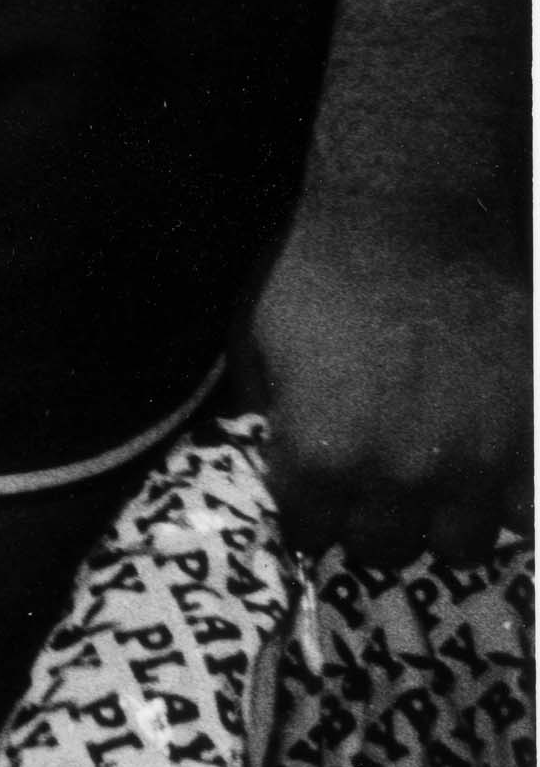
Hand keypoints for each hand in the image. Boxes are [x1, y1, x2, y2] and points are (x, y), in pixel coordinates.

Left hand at [244, 189, 530, 568]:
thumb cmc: (318, 268)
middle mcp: (399, 475)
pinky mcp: (532, 437)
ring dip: (440, 522)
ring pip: (461, 545)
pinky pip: (531, 514)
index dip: (308, 513)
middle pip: (384, 549)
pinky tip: (490, 479)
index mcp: (321, 456)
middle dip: (370, 524)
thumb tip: (268, 446)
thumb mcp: (254, 340)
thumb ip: (263, 410)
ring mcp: (475, 462)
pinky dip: (511, 505)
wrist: (413, 217)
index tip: (313, 499)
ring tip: (432, 489)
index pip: (309, 532)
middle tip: (371, 492)